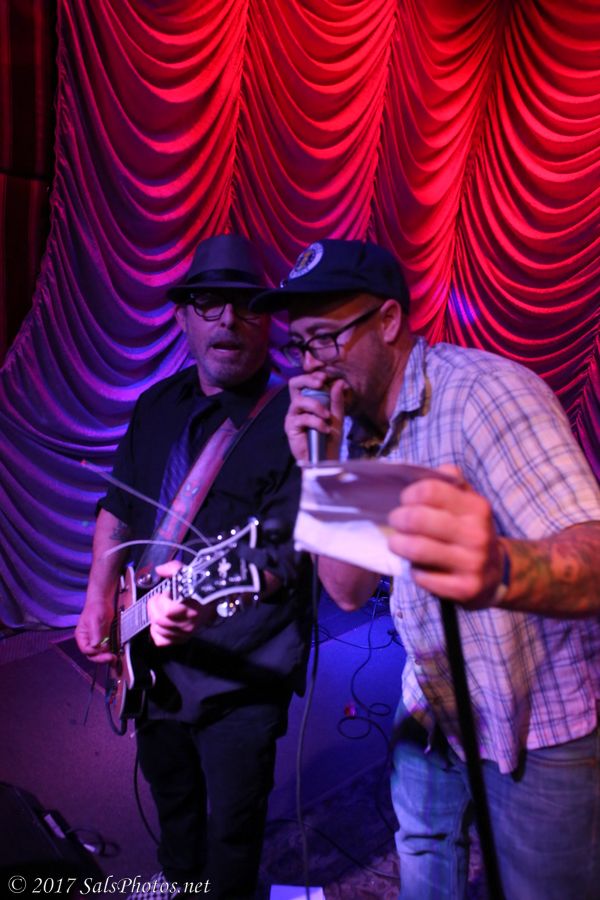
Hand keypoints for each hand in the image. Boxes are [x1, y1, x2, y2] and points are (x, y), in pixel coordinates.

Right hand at [75, 601, 115, 663]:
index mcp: (81, 636)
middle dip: (100, 658)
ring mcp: (96, 640)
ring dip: (106, 657)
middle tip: (110, 658)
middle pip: (92, 654)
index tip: (103, 649)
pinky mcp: (104, 639)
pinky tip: (115, 653)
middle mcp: (87, 640)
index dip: (94, 652)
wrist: (103, 602)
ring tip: (114, 658)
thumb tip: (95, 645)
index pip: (85, 649)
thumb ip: (94, 633)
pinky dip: (110, 652)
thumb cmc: (95, 608)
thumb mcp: (94, 620)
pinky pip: (106, 649)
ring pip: (99, 653)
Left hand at [147, 561, 216, 646]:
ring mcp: (185, 632)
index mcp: (191, 607)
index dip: (161, 600)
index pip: (167, 610)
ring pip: (159, 630)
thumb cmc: (201, 587)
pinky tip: (160, 624)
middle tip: (158, 599)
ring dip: (154, 618)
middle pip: (160, 620)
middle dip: (153, 607)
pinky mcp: (182, 638)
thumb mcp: (189, 573)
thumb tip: (159, 569)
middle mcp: (188, 623)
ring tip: (159, 609)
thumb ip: (173, 569)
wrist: (213, 601)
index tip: (165, 592)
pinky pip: (162, 641)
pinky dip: (157, 633)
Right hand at [284, 372, 344, 462]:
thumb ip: (337, 400)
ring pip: (299, 401)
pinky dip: (316, 422)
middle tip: (321, 382)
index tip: (326, 376)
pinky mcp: (291, 428)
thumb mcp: (337, 417)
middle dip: (308, 380)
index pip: (305, 381)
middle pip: (294, 384)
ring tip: (327, 417)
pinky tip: (325, 429)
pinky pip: (302, 419)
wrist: (325, 458)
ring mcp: (293, 416)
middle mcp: (298, 406)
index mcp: (308, 401)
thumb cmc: (329, 438)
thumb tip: (340, 382)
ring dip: (316, 406)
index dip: (313, 375)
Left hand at [387, 465, 504, 605]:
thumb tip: (428, 470)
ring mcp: (472, 563)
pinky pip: (423, 577)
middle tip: (395, 521)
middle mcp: (476, 534)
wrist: (495, 574)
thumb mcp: (468, 502)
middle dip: (398, 519)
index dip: (409, 494)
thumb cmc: (470, 531)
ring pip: (417, 549)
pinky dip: (413, 570)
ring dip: (398, 544)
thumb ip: (449, 482)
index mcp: (477, 508)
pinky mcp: (463, 589)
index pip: (430, 491)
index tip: (405, 501)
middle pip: (418, 519)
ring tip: (395, 542)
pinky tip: (416, 566)